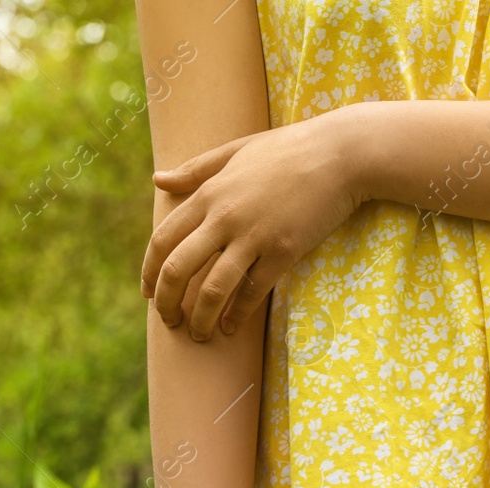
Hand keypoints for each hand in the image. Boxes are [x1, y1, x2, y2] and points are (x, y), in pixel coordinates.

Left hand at [141, 108, 363, 341]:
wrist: (340, 153)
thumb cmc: (288, 150)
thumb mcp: (235, 151)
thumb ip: (195, 169)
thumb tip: (157, 180)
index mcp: (209, 194)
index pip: (162, 241)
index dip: (149, 272)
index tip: (149, 293)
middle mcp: (224, 217)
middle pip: (178, 270)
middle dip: (166, 303)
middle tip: (169, 322)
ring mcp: (254, 236)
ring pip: (213, 289)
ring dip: (201, 319)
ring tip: (200, 335)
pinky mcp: (284, 251)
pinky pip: (253, 292)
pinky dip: (238, 314)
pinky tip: (231, 327)